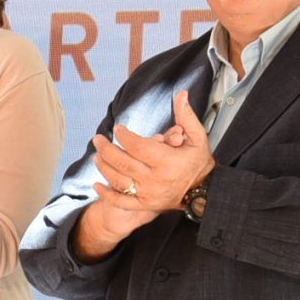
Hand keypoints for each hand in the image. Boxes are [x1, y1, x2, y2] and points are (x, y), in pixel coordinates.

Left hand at [70, 113, 193, 261]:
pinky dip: (107, 194)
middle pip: (123, 163)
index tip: (118, 129)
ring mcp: (148, 194)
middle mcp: (155, 179)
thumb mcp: (197, 137)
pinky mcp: (144, 204)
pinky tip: (97, 185)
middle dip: (106, 149)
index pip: (138, 146)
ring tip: (96, 156)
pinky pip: (121, 202)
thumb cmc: (197, 162)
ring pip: (118, 180)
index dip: (124, 136)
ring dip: (104, 167)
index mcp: (167, 161)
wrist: (202, 191)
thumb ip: (186, 116)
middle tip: (97, 139)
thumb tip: (181, 94)